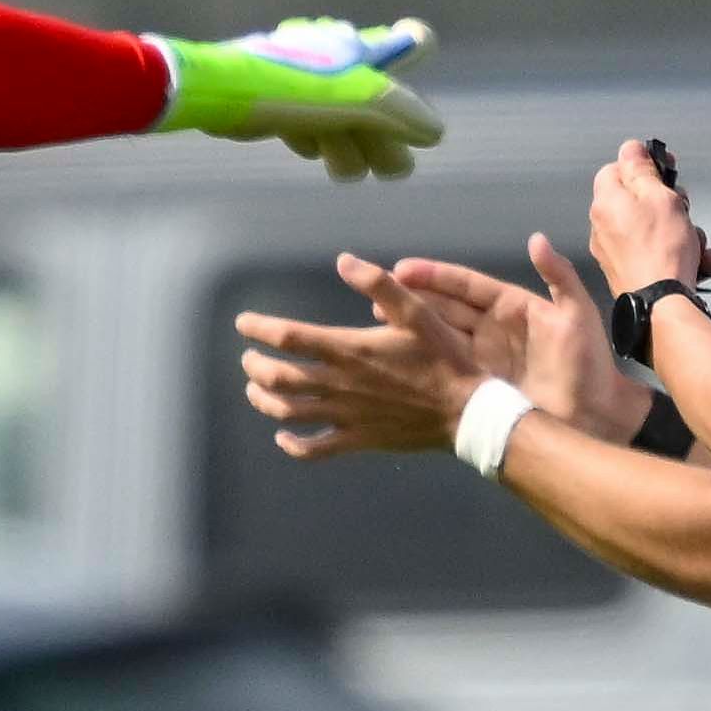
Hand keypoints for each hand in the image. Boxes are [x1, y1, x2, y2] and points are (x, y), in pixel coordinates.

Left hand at [157, 18, 443, 180]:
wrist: (217, 93)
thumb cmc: (291, 90)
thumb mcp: (355, 101)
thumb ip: (400, 114)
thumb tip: (436, 132)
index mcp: (360, 47)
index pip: (410, 44)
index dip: (415, 76)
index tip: (412, 112)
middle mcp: (337, 58)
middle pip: (378, 99)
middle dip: (386, 137)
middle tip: (391, 170)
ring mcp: (308, 81)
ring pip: (344, 119)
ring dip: (351, 147)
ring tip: (344, 169)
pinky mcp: (280, 102)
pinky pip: (312, 125)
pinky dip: (317, 140)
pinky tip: (310, 149)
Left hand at [236, 253, 485, 456]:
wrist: (465, 412)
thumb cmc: (443, 358)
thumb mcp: (417, 312)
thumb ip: (379, 284)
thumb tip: (344, 260)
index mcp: (350, 349)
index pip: (289, 337)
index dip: (260, 329)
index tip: (244, 323)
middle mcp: (340, 383)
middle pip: (279, 377)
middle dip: (256, 366)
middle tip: (249, 358)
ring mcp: (346, 415)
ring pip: (289, 412)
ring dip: (264, 400)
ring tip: (255, 389)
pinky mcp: (357, 439)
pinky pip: (315, 449)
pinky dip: (292, 445)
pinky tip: (283, 437)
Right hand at [394, 235, 645, 440]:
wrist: (597, 417)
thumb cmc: (590, 364)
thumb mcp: (579, 315)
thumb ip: (560, 277)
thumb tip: (535, 239)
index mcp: (511, 306)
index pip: (466, 285)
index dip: (435, 276)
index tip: (401, 269)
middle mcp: (490, 328)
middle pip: (444, 307)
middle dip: (412, 298)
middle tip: (377, 292)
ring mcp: (481, 358)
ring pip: (439, 335)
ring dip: (409, 326)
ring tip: (377, 319)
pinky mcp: (478, 385)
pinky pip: (445, 367)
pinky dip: (422, 359)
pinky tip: (397, 356)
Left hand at [591, 141, 704, 295]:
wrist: (661, 305)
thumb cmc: (662, 246)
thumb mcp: (659, 196)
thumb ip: (643, 169)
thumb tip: (630, 147)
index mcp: (606, 201)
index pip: (618, 167)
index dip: (645, 166)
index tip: (669, 171)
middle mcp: (602, 225)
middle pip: (638, 199)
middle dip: (670, 203)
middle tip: (686, 211)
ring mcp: (613, 251)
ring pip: (652, 227)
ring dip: (681, 231)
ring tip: (696, 244)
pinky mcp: (628, 273)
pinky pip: (654, 252)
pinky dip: (676, 254)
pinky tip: (697, 263)